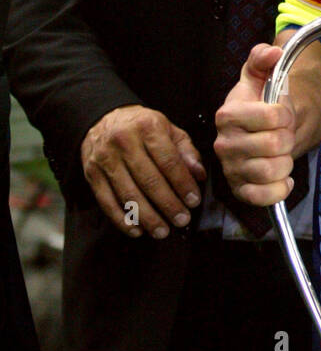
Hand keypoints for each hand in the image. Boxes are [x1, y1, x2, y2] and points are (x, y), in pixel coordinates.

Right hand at [81, 106, 205, 238]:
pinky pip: (106, 201)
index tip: (194, 201)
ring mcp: (105, 158)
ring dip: (147, 217)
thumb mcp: (168, 129)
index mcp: (147, 127)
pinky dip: (122, 220)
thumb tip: (199, 174)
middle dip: (168, 204)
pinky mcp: (92, 174)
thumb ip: (186, 151)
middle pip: (149, 179)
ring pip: (128, 194)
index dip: (182, 183)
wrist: (102, 119)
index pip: (168, 160)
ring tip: (162, 231)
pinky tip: (137, 230)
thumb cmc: (141, 127)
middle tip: (182, 220)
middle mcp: (124, 141)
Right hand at [214, 44, 296, 206]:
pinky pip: (265, 197)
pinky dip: (280, 188)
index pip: (272, 116)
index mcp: (228, 114)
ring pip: (272, 170)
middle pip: (275, 145)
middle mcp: (224, 143)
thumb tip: (273, 51)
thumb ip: (263, 59)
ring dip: (285, 162)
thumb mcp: (259, 77)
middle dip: (288, 138)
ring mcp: (231, 169)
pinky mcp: (240, 191)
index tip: (282, 114)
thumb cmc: (258, 105)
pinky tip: (282, 176)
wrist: (257, 133)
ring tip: (280, 154)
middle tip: (282, 135)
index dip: (286, 115)